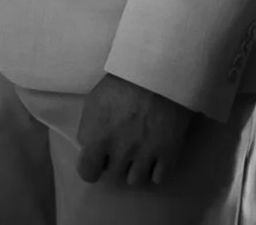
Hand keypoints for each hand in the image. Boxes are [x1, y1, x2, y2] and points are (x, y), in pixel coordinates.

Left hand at [75, 74, 192, 187]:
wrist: (158, 75)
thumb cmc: (121, 83)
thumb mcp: (93, 102)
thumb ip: (88, 128)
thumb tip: (88, 146)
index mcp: (98, 138)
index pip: (87, 172)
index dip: (91, 168)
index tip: (97, 160)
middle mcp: (120, 152)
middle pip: (113, 176)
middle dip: (114, 164)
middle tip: (120, 150)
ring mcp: (145, 155)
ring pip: (135, 180)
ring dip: (135, 169)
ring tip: (138, 153)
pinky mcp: (168, 154)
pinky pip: (158, 178)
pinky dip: (155, 170)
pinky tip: (154, 157)